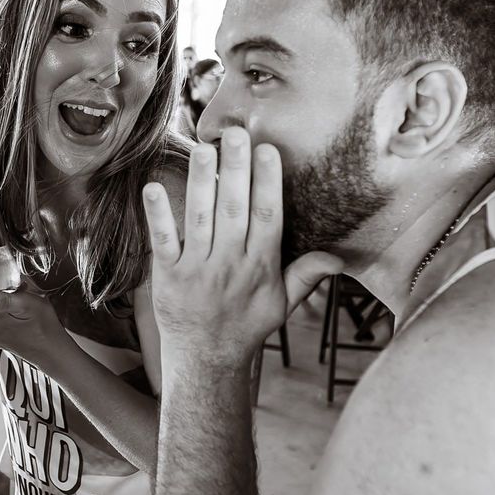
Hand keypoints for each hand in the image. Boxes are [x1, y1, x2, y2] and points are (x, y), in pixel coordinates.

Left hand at [141, 127, 341, 363]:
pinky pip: (163, 241)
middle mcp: (229, 265)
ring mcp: (196, 270)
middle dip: (236, 170)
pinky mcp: (167, 276)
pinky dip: (158, 215)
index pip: (267, 218)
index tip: (268, 151)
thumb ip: (307, 274)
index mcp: (260, 267)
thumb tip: (341, 258)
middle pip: (234, 210)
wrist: (206, 360)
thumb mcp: (282, 304)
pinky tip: (152, 187)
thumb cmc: (246, 326)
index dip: (268, 183)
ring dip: (201, 182)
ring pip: (200, 219)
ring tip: (203, 148)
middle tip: (236, 133)